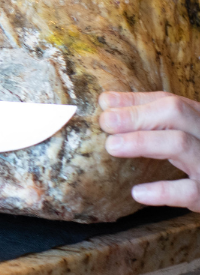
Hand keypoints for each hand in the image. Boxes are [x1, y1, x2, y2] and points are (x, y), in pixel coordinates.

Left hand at [100, 92, 199, 211]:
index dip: (134, 101)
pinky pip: (188, 191)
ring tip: (112, 146)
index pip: (168, 101)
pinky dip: (163, 192)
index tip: (104, 105)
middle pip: (176, 113)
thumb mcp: (179, 132)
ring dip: (142, 142)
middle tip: (105, 123)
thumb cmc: (197, 157)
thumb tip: (107, 102)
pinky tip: (138, 193)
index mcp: (199, 118)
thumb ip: (146, 115)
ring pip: (180, 144)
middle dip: (136, 116)